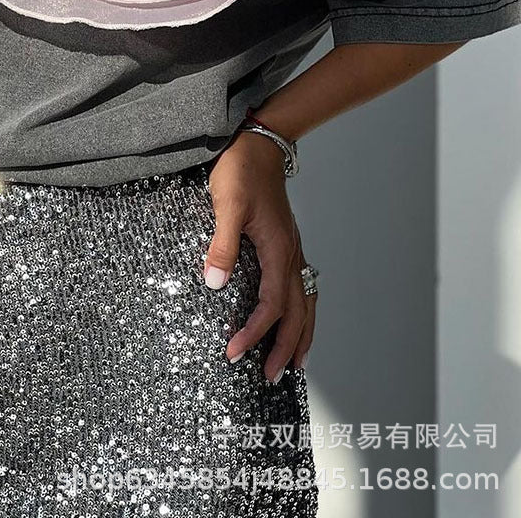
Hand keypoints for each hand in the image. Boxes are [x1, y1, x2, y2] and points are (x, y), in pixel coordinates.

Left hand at [202, 129, 315, 380]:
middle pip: (297, 312)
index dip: (254, 332)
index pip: (271, 305)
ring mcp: (292, 249)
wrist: (259, 144)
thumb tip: (214, 283)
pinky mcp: (286, 243)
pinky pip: (302, 286)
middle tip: (272, 377)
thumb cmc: (240, 171)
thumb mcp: (226, 205)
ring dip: (302, 334)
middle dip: (286, 348)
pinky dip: (302, 311)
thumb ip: (222, 245)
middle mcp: (290, 254)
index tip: (235, 353)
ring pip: (306, 302)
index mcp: (277, 250)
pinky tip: (293, 318)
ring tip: (294, 362)